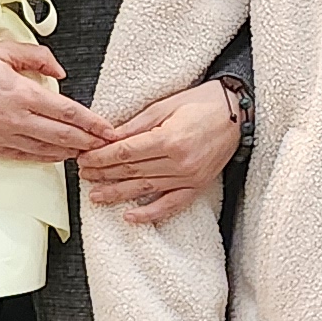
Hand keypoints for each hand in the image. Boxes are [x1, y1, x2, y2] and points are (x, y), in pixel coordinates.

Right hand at [0, 43, 108, 163]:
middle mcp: (15, 119)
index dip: (92, 123)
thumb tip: (60, 71)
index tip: (108, 128)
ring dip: (70, 152)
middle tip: (105, 145)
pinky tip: (56, 156)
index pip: (67, 112)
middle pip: (63, 136)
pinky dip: (45, 158)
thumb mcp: (2, 50)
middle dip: (88, 142)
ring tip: (86, 152)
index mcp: (21, 93)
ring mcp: (2, 138)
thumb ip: (37, 57)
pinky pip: (25, 157)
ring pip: (46, 151)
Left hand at [80, 78, 242, 225]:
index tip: (84, 158)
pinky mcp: (197, 186)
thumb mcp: (165, 105)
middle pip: (131, 171)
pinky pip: (170, 205)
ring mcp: (188, 177)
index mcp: (169, 139)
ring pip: (145, 189)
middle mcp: (178, 162)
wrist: (237, 113)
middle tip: (83, 175)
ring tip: (95, 197)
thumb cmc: (202, 103)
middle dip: (103, 173)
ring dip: (117, 194)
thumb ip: (136, 124)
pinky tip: (130, 217)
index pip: (125, 153)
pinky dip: (150, 214)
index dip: (101, 157)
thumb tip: (108, 137)